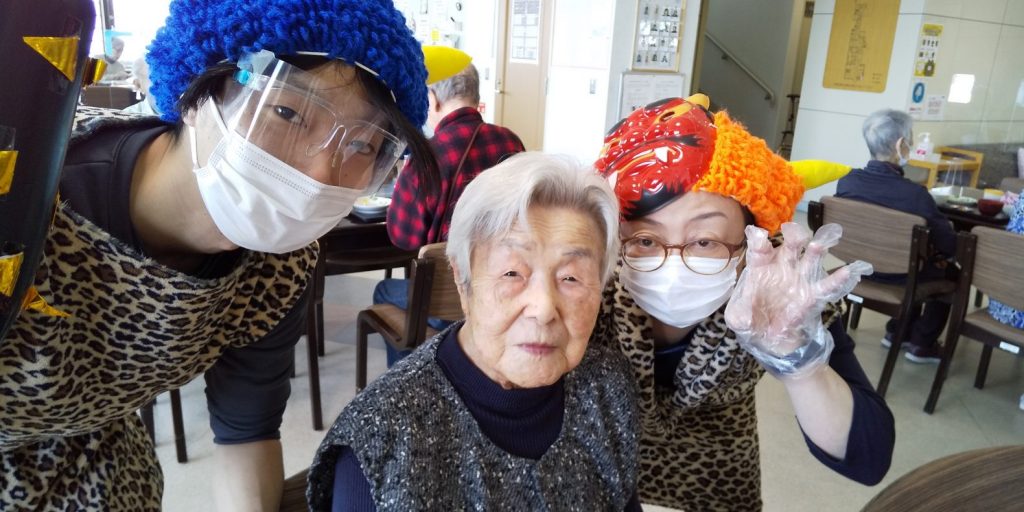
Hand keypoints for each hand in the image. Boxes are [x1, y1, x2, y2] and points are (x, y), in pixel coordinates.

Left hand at [724, 222, 871, 377]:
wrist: (768, 338)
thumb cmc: (750, 320)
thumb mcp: (737, 318)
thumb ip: (738, 313)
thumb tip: (742, 314)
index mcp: (759, 269)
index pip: (759, 251)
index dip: (759, 242)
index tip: (760, 237)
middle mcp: (781, 270)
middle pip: (788, 249)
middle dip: (793, 240)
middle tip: (797, 234)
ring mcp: (797, 281)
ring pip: (808, 262)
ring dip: (814, 253)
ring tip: (819, 245)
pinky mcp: (810, 296)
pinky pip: (825, 286)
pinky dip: (837, 279)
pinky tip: (848, 271)